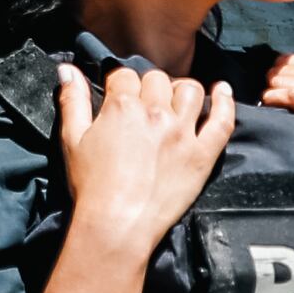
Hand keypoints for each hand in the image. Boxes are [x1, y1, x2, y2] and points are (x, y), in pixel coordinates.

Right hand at [53, 64, 233, 255]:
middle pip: (158, 79)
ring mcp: (183, 133)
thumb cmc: (91, 187)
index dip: (119, 83)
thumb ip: (72, 100)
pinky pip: (222, 121)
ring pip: (190, 91)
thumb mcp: (71, 139)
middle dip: (148, 86)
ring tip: (175, 102)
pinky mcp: (202, 154)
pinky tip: (223, 90)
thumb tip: (67, 69)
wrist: (118, 224)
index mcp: (122, 107)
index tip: (118, 94)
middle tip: (144, 104)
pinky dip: (225, 102)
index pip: (124, 75)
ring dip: (181, 90)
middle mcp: (155, 113)